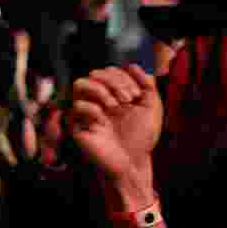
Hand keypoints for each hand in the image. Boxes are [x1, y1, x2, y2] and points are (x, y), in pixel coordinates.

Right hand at [68, 65, 161, 183]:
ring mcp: (85, 110)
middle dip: (114, 82)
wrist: (132, 162)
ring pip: (80, 83)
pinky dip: (92, 109)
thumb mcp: (151, 108)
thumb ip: (147, 85)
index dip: (123, 77)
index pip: (109, 71)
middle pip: (95, 73)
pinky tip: (103, 121)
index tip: (136, 96)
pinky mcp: (76, 124)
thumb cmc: (141, 138)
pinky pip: (76, 106)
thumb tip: (132, 65)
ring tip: (114, 106)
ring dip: (100, 90)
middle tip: (128, 100)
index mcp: (112, 93)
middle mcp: (97, 99)